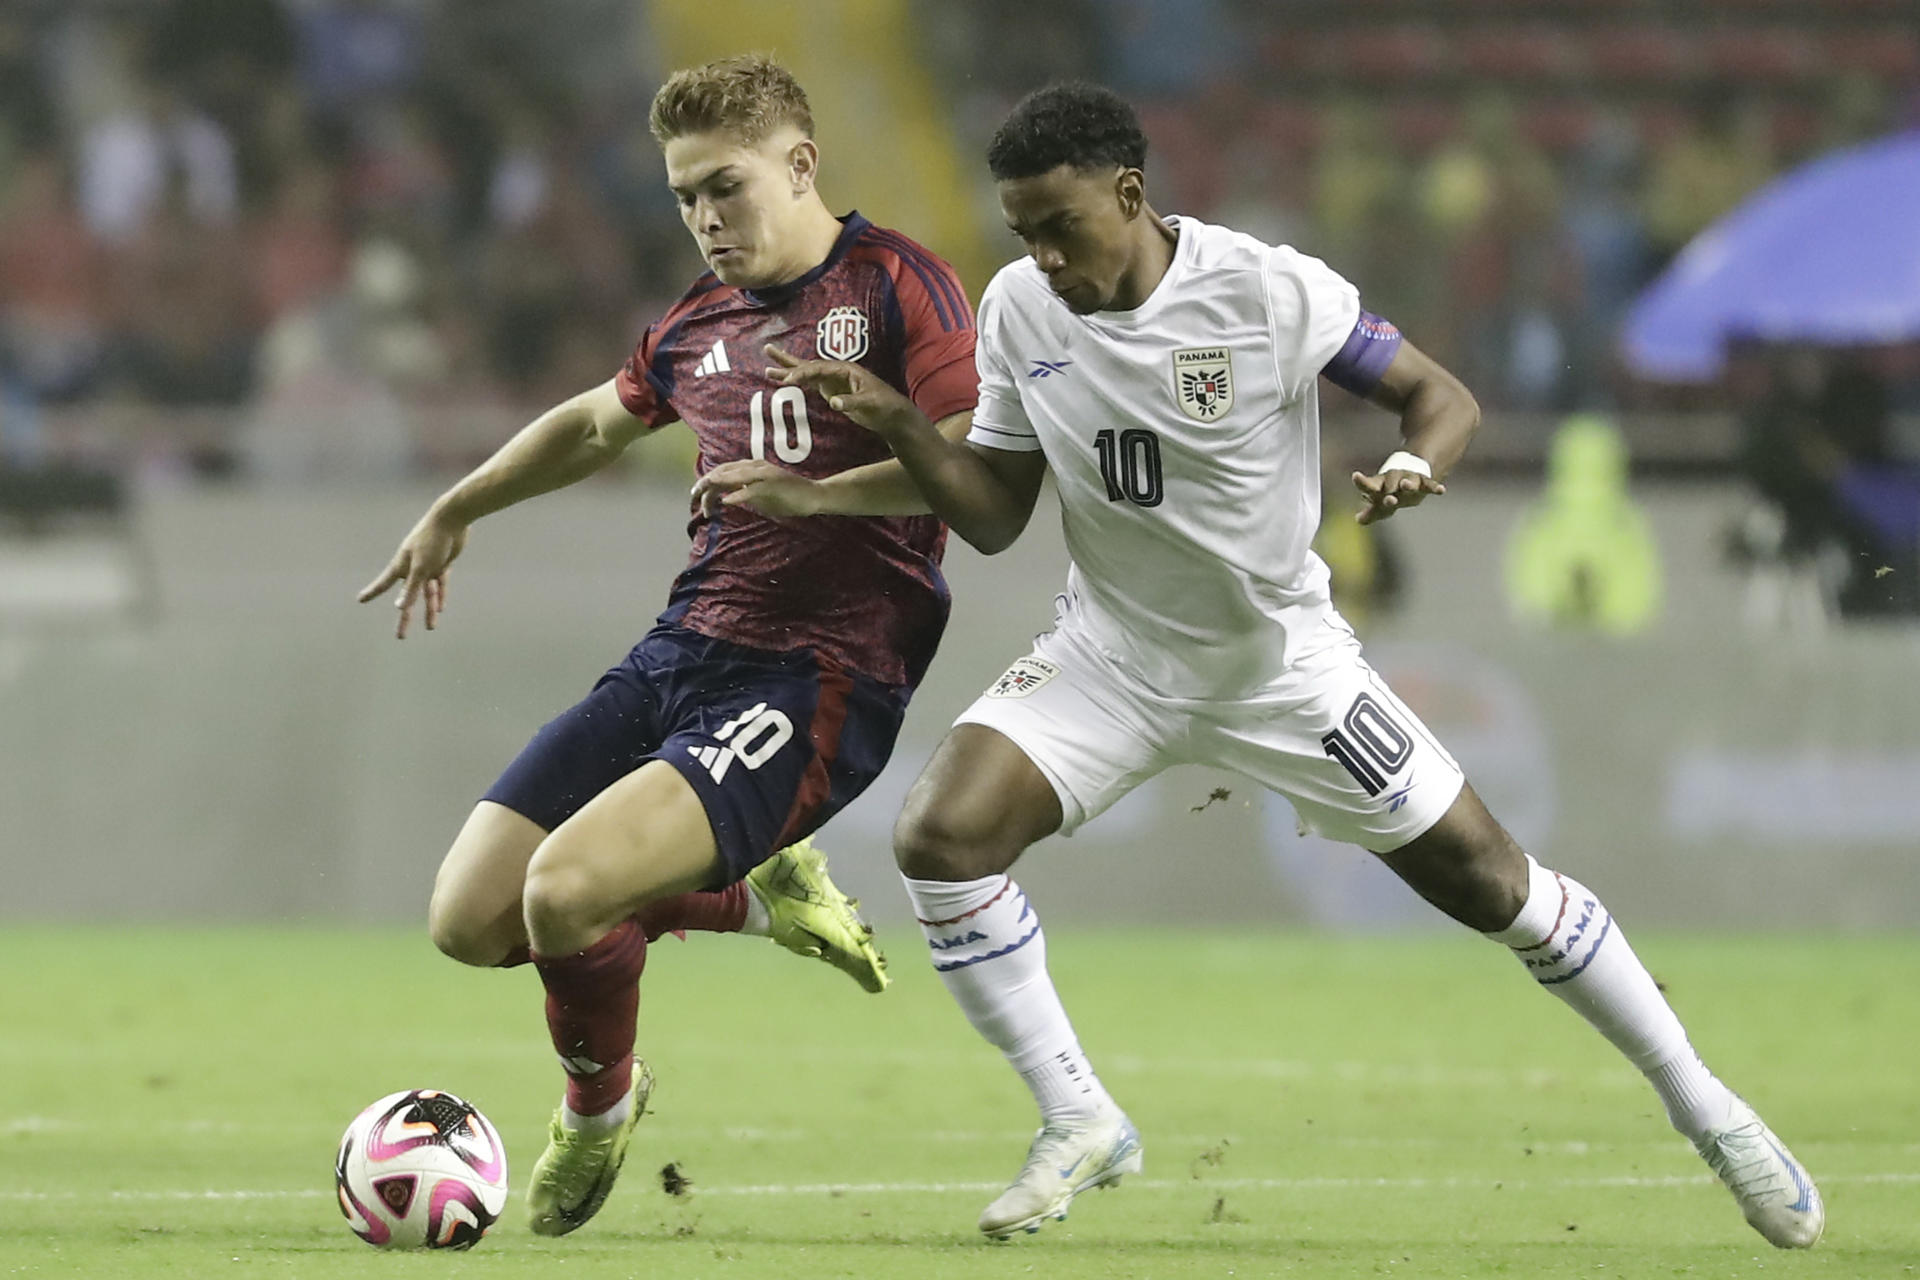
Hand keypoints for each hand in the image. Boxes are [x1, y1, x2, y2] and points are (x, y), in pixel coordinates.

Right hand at [357, 507, 468, 637]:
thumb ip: (411, 588)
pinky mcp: (441, 563)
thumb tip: (400, 606)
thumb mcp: (421, 567)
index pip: (384, 584)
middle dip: (405, 617)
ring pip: (426, 593)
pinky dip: (440, 595)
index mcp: (401, 566)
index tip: (360, 600)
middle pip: (407, 597)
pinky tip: (441, 608)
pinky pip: (440, 583)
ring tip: (431, 627)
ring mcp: (427, 566)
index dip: (372, 593)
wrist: (451, 519)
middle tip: (400, 636)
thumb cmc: (432, 540)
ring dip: (429, 609)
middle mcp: (412, 568)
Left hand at [691, 459, 823, 518]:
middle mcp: (756, 467)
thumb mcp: (761, 495)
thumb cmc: (789, 497)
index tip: (695, 493)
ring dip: (716, 487)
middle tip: (693, 496)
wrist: (814, 495)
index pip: (724, 470)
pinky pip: (751, 490)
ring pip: (733, 477)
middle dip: (705, 483)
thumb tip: (726, 498)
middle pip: (724, 471)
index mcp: (753, 467)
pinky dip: (737, 495)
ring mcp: (764, 475)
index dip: (707, 480)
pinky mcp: (773, 485)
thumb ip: (745, 493)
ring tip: (702, 497)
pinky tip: (725, 502)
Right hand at [764, 344, 917, 436]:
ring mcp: (832, 381)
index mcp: (846, 369)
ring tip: (767, 367)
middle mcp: (836, 372)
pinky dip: (796, 382)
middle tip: (767, 349)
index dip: (803, 373)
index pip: (819, 368)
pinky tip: (784, 380)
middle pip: (808, 364)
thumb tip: (833, 402)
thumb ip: (851, 402)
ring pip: (806, 373)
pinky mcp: (831, 391)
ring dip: (788, 370)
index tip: (788, 379)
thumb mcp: (869, 403)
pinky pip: (809, 385)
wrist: (892, 415)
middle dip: (788, 360)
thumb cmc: (884, 405)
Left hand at [1351, 467, 1444, 524]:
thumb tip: (1359, 520)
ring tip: (1406, 484)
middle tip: (1388, 498)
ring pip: (1409, 482)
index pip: (1369, 485)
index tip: (1355, 475)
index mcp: (1380, 485)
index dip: (1362, 483)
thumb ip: (1371, 513)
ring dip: (1408, 485)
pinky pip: (1430, 485)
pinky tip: (1441, 491)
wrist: (1410, 470)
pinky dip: (1435, 488)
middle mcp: (1393, 481)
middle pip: (1391, 485)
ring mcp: (1409, 480)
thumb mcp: (1379, 502)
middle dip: (1389, 490)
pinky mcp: (1424, 482)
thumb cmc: (1390, 491)